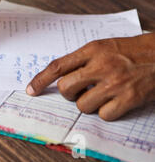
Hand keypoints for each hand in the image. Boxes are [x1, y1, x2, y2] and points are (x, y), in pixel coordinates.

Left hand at [26, 34, 154, 120]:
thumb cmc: (131, 51)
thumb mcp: (103, 46)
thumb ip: (82, 59)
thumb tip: (59, 76)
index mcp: (92, 50)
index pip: (57, 66)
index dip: (41, 80)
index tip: (30, 90)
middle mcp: (101, 65)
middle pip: (66, 88)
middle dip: (69, 94)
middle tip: (80, 91)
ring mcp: (114, 82)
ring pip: (82, 105)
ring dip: (88, 104)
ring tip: (102, 95)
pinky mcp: (128, 98)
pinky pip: (103, 115)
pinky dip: (106, 113)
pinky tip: (115, 102)